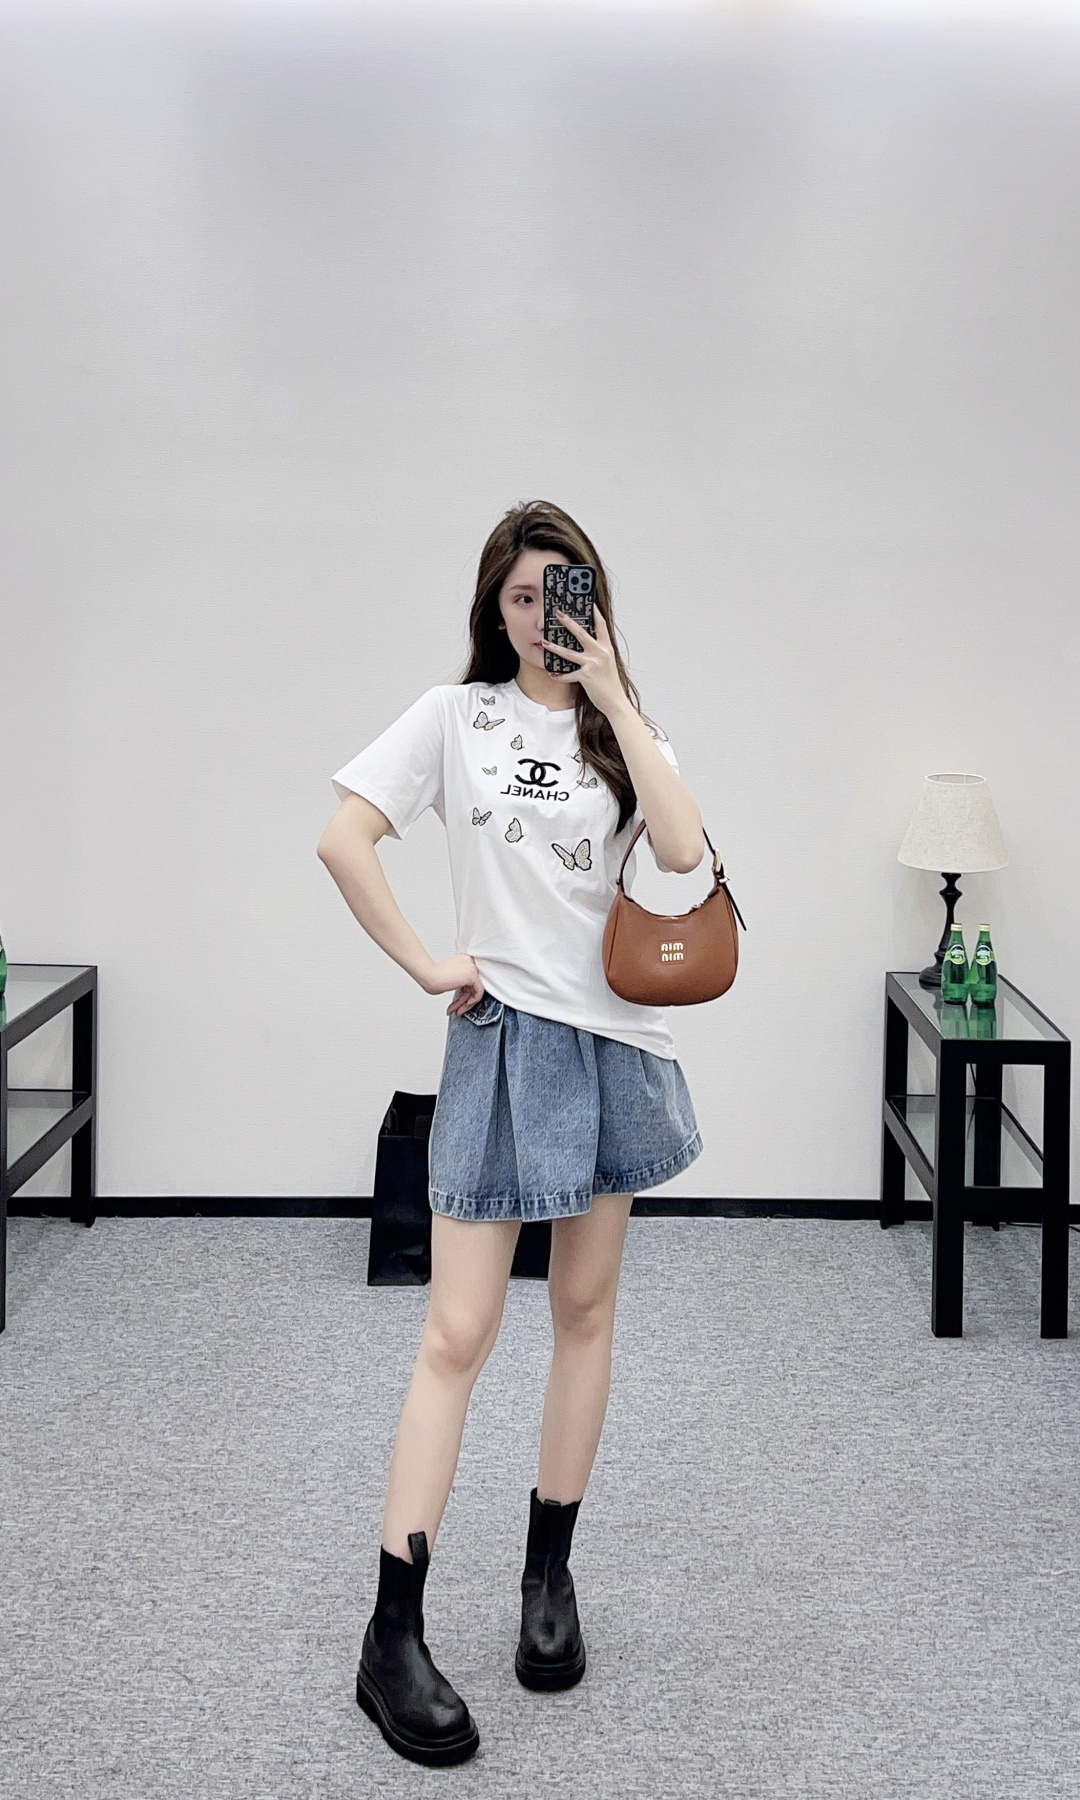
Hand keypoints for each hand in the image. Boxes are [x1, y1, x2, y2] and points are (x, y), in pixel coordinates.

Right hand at [426, 954, 484, 1015]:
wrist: (427, 974)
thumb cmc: (431, 976)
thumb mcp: (449, 980)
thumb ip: (459, 984)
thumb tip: (464, 995)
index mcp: (463, 961)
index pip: (469, 981)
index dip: (463, 994)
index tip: (457, 1002)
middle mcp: (469, 962)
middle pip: (472, 986)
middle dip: (463, 1001)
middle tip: (457, 1009)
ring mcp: (471, 968)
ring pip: (475, 991)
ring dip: (465, 1004)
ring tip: (457, 1011)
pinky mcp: (472, 975)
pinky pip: (479, 991)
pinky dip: (472, 1001)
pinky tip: (464, 1006)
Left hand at [539, 606, 625, 720]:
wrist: (615, 701)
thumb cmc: (610, 682)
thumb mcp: (607, 662)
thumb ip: (599, 651)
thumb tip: (586, 643)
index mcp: (607, 647)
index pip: (601, 625)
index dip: (595, 612)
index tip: (588, 602)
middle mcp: (600, 653)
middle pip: (581, 633)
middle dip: (568, 622)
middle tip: (558, 614)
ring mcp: (592, 664)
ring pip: (569, 653)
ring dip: (555, 647)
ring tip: (544, 642)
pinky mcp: (585, 676)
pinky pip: (568, 674)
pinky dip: (559, 675)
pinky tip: (552, 674)